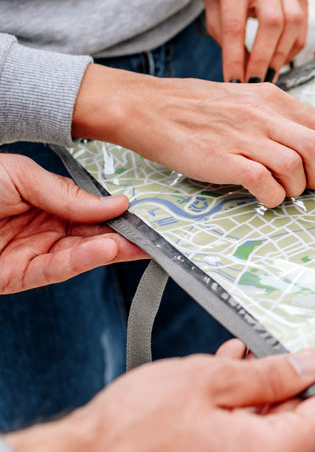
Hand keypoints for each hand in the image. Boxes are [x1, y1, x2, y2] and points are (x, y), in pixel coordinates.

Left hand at [0, 154, 144, 293]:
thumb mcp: (22, 175)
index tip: (149, 211)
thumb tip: (117, 203)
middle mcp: (43, 227)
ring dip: (114, 250)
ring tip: (141, 244)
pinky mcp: (19, 276)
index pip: (92, 208)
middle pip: (94, 234)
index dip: (119, 211)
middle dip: (126, 234)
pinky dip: (84, 261)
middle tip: (158, 233)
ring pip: (82, 254)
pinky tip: (107, 249)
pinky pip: (56, 270)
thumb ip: (67, 192)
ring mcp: (33, 252)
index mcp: (45, 200)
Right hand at [10, 341, 314, 451]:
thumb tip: (311, 366)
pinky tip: (227, 376)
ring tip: (250, 352)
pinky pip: (242, 443)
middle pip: (300, 422)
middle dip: (299, 380)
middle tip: (300, 342)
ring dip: (263, 391)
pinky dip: (240, 411)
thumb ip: (270, 374)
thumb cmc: (134, 431)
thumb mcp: (211, 381)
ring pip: (268, 429)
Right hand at [72, 67, 314, 207]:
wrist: (147, 105)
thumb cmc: (197, 108)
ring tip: (278, 191)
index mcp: (276, 99)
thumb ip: (280, 120)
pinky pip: (265, 183)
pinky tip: (260, 196)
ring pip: (296, 167)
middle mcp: (266, 114)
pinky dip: (270, 197)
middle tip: (309, 187)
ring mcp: (245, 135)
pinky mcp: (224, 158)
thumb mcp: (246, 102)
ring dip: (295, 188)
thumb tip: (311, 149)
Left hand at [203, 0, 308, 83]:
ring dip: (280, 56)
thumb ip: (226, 40)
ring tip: (267, 75)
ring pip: (293, 24)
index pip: (235, 25)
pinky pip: (302, 30)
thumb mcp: (214, 12)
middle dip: (263, 58)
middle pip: (272, 23)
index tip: (234, 82)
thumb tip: (244, 73)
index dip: (235, 58)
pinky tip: (278, 61)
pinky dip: (291, 51)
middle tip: (255, 81)